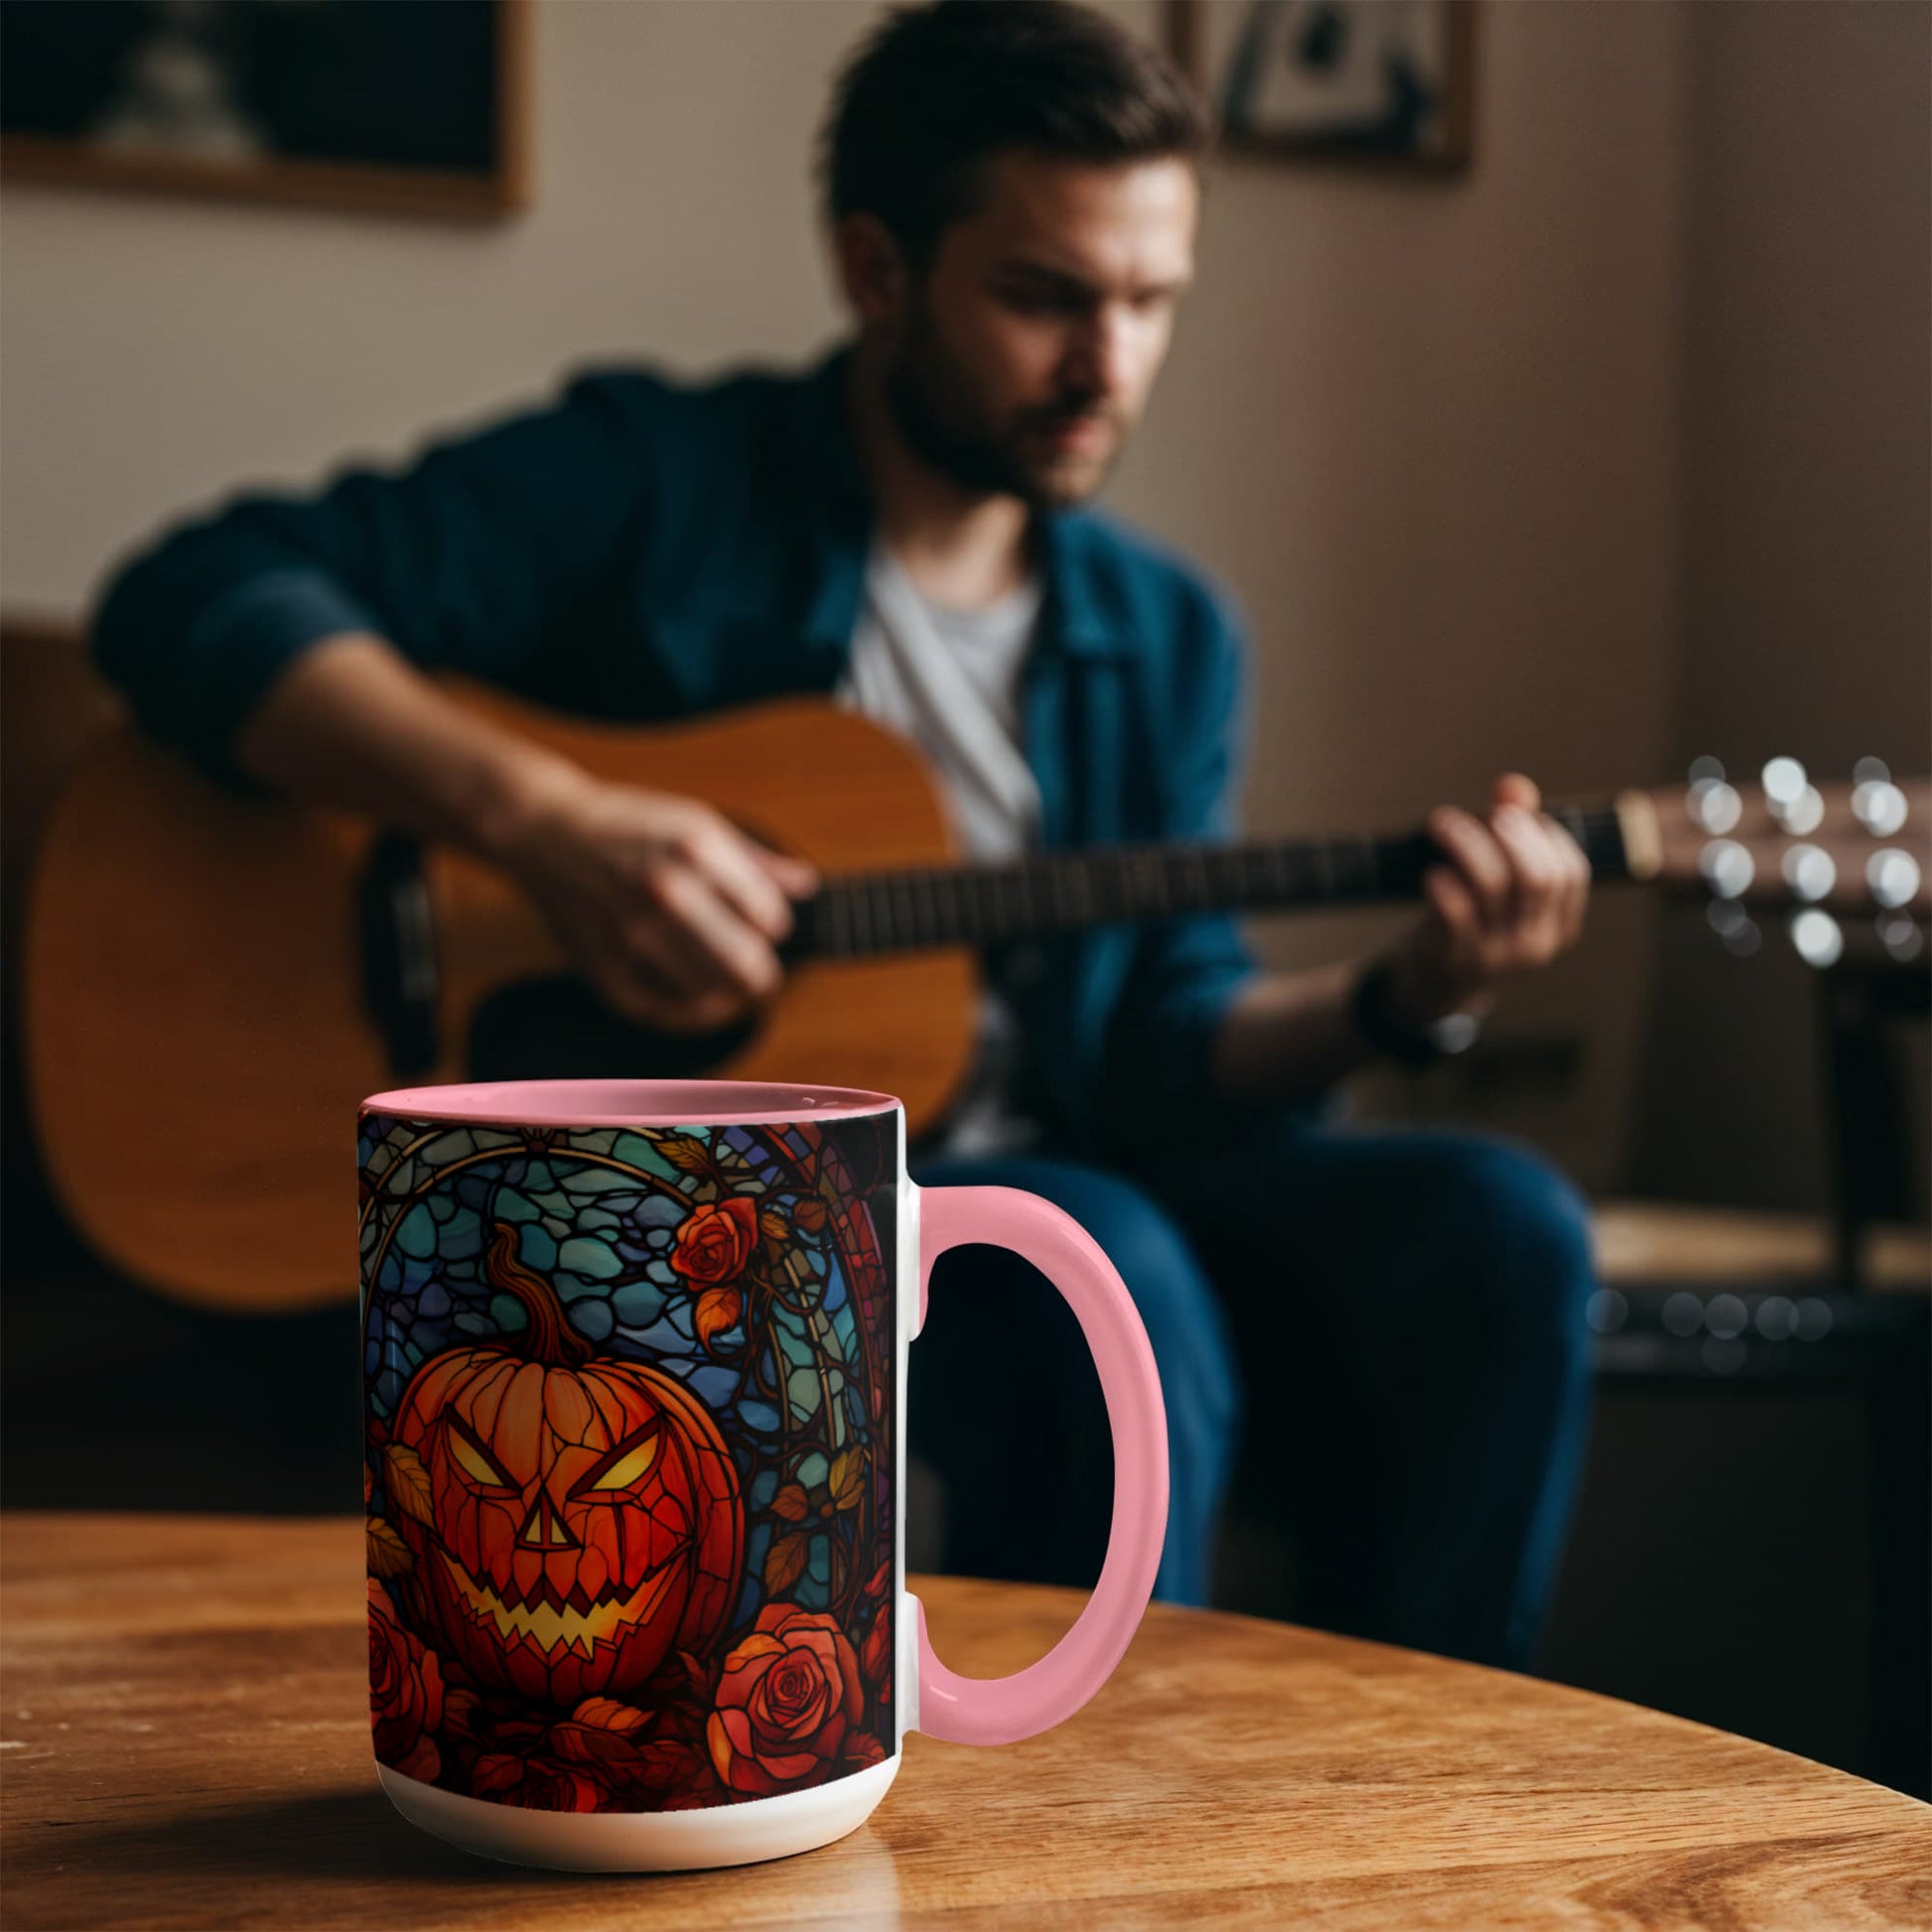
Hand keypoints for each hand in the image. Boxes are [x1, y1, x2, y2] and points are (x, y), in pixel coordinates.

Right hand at [490, 763, 816, 1032]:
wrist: (545, 832)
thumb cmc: (630, 824)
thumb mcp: (695, 821)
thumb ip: (754, 860)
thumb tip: (807, 886)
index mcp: (695, 848)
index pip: (770, 917)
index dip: (773, 925)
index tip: (761, 923)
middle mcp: (665, 891)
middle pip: (748, 965)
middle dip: (763, 973)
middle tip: (759, 971)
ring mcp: (633, 934)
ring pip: (713, 995)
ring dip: (730, 996)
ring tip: (727, 984)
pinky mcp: (606, 968)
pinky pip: (669, 1013)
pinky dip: (694, 1013)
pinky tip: (700, 1000)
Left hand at [1385, 774, 1589, 1026]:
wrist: (1439, 987)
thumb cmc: (1475, 923)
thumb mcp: (1502, 887)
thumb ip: (1513, 834)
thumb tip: (1512, 785)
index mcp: (1559, 926)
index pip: (1570, 872)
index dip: (1544, 835)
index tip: (1513, 816)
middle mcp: (1535, 943)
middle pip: (1535, 876)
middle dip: (1509, 834)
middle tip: (1482, 814)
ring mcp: (1495, 955)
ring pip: (1491, 886)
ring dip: (1466, 844)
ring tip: (1442, 824)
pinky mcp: (1454, 958)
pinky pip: (1453, 914)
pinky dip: (1442, 884)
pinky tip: (1431, 871)